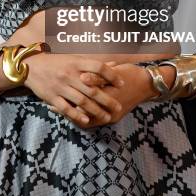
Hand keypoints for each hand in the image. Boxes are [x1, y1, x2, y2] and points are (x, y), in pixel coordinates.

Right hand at [23, 53, 124, 127]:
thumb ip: (93, 64)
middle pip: (92, 89)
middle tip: (118, 107)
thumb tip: (114, 63)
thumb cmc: (56, 62)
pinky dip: (77, 115)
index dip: (111, 75)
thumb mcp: (74, 58)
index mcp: (76, 63)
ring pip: (82, 101)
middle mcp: (70, 75)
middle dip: (107, 99)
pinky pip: (66, 108)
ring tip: (106, 117)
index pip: (98, 68)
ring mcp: (60, 87)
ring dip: (96, 110)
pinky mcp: (51, 97)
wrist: (31, 66)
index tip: (121, 83)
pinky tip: (86, 120)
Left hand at [48, 62, 176, 127]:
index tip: (55, 90)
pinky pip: (90, 121)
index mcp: (110, 99)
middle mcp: (109, 112)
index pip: (84, 101)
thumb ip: (97, 77)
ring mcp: (110, 117)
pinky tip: (68, 111)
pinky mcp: (110, 117)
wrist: (146, 84)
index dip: (68, 97)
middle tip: (50, 101)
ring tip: (54, 108)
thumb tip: (82, 77)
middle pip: (82, 114)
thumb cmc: (129, 75)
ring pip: (85, 120)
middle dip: (65, 107)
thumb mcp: (114, 73)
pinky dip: (78, 117)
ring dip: (69, 114)